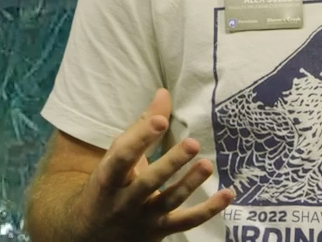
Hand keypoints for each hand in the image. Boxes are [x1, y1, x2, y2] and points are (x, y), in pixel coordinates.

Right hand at [71, 88, 234, 241]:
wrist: (94, 233)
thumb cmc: (109, 186)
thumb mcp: (115, 159)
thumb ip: (141, 128)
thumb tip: (164, 93)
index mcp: (109, 176)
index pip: (123, 155)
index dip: (140, 137)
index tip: (160, 120)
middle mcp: (124, 199)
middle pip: (148, 181)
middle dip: (170, 162)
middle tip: (192, 143)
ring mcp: (143, 217)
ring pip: (169, 201)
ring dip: (190, 184)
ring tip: (207, 165)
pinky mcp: (161, 230)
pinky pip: (188, 221)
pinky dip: (209, 209)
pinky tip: (227, 194)